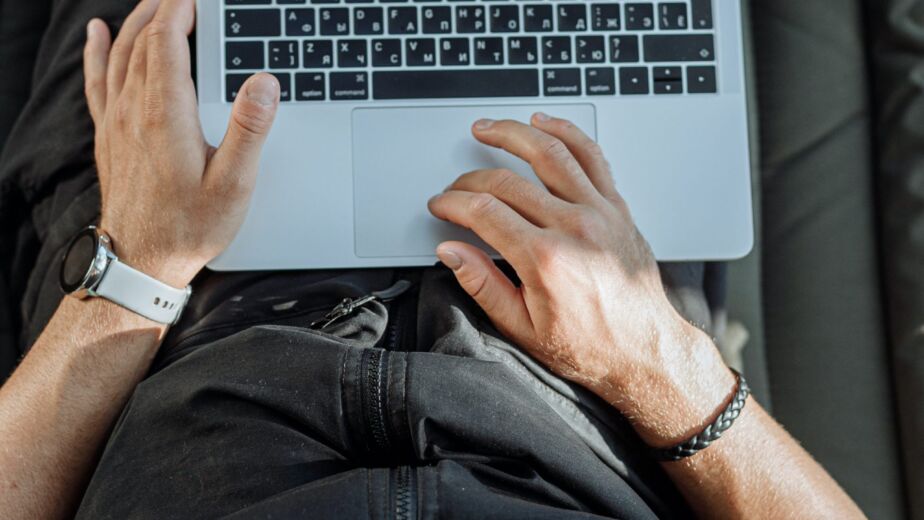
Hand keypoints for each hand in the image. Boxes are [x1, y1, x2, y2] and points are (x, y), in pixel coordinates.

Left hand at [83, 0, 279, 287]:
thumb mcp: (234, 184)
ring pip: (119, 53)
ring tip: (154, 2)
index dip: (180, 11)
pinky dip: (97, 50)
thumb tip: (264, 82)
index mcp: (167, 117)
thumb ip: (249, 129)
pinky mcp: (109, 135)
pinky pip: (98, 79)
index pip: (166, 43)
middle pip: (142, 41)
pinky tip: (97, 33)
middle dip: (163, 9)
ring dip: (136, 22)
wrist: (141, 261)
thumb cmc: (190, 228)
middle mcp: (134, 112)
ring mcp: (117, 122)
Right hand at [429, 114, 734, 444]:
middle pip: (508, 181)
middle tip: (454, 188)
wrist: (644, 351)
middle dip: (470, 179)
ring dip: (513, 133)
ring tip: (488, 128)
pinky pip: (591, 157)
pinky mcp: (617, 208)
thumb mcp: (522, 328)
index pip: (484, 211)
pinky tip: (545, 123)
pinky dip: (567, 133)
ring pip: (550, 153)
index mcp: (545, 259)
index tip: (440, 205)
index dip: (453, 203)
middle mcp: (574, 227)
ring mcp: (600, 212)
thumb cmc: (589, 346)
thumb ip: (482, 284)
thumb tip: (451, 251)